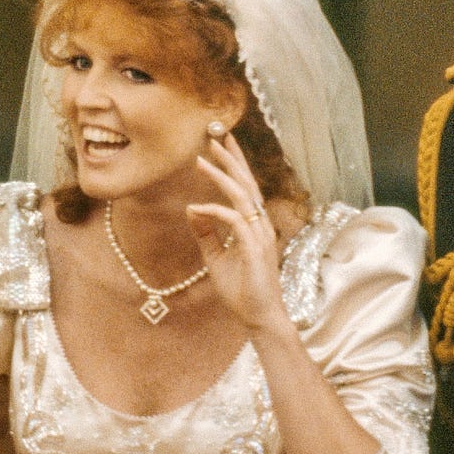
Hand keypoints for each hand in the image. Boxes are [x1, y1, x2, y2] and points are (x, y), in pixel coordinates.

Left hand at [187, 134, 288, 332]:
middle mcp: (261, 225)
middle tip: (214, 137)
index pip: (246, 187)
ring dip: (221, 176)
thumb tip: (192, 208)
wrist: (258, 317)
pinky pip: (234, 220)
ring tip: (201, 160)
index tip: (222, 143)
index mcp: (255, 225)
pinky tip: (196, 207)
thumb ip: (206, 233)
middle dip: (230, 159)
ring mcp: (260, 235)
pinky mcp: (255, 248)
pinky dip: (214, 211)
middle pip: (247, 183)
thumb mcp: (216, 258)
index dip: (235, 164)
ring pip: (242, 196)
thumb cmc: (241, 290)